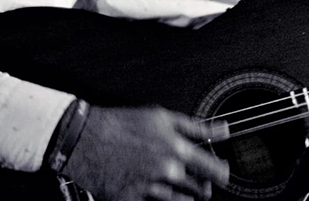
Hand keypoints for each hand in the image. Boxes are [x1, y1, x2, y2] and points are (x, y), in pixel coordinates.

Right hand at [62, 105, 229, 200]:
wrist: (83, 138)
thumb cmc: (120, 124)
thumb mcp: (161, 117)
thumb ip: (197, 126)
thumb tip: (224, 129)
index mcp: (176, 148)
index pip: (213, 169)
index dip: (221, 173)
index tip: (222, 173)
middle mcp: (165, 172)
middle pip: (199, 189)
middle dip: (202, 185)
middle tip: (198, 179)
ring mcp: (148, 189)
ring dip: (183, 195)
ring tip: (175, 183)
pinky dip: (157, 200)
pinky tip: (154, 191)